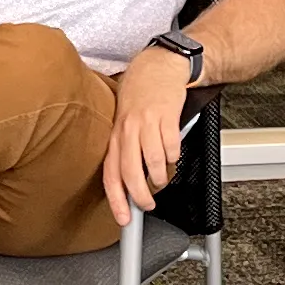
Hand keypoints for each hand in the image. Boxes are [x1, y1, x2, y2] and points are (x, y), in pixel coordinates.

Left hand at [102, 46, 190, 225]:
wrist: (159, 66)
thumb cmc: (141, 96)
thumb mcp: (125, 122)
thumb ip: (125, 149)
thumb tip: (127, 184)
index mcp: (116, 135)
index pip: (111, 174)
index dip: (116, 200)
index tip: (123, 218)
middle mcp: (128, 129)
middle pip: (131, 172)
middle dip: (140, 196)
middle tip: (148, 205)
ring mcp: (147, 122)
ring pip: (154, 162)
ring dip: (161, 176)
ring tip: (163, 177)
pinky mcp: (166, 115)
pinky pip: (171, 146)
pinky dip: (174, 156)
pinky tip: (173, 153)